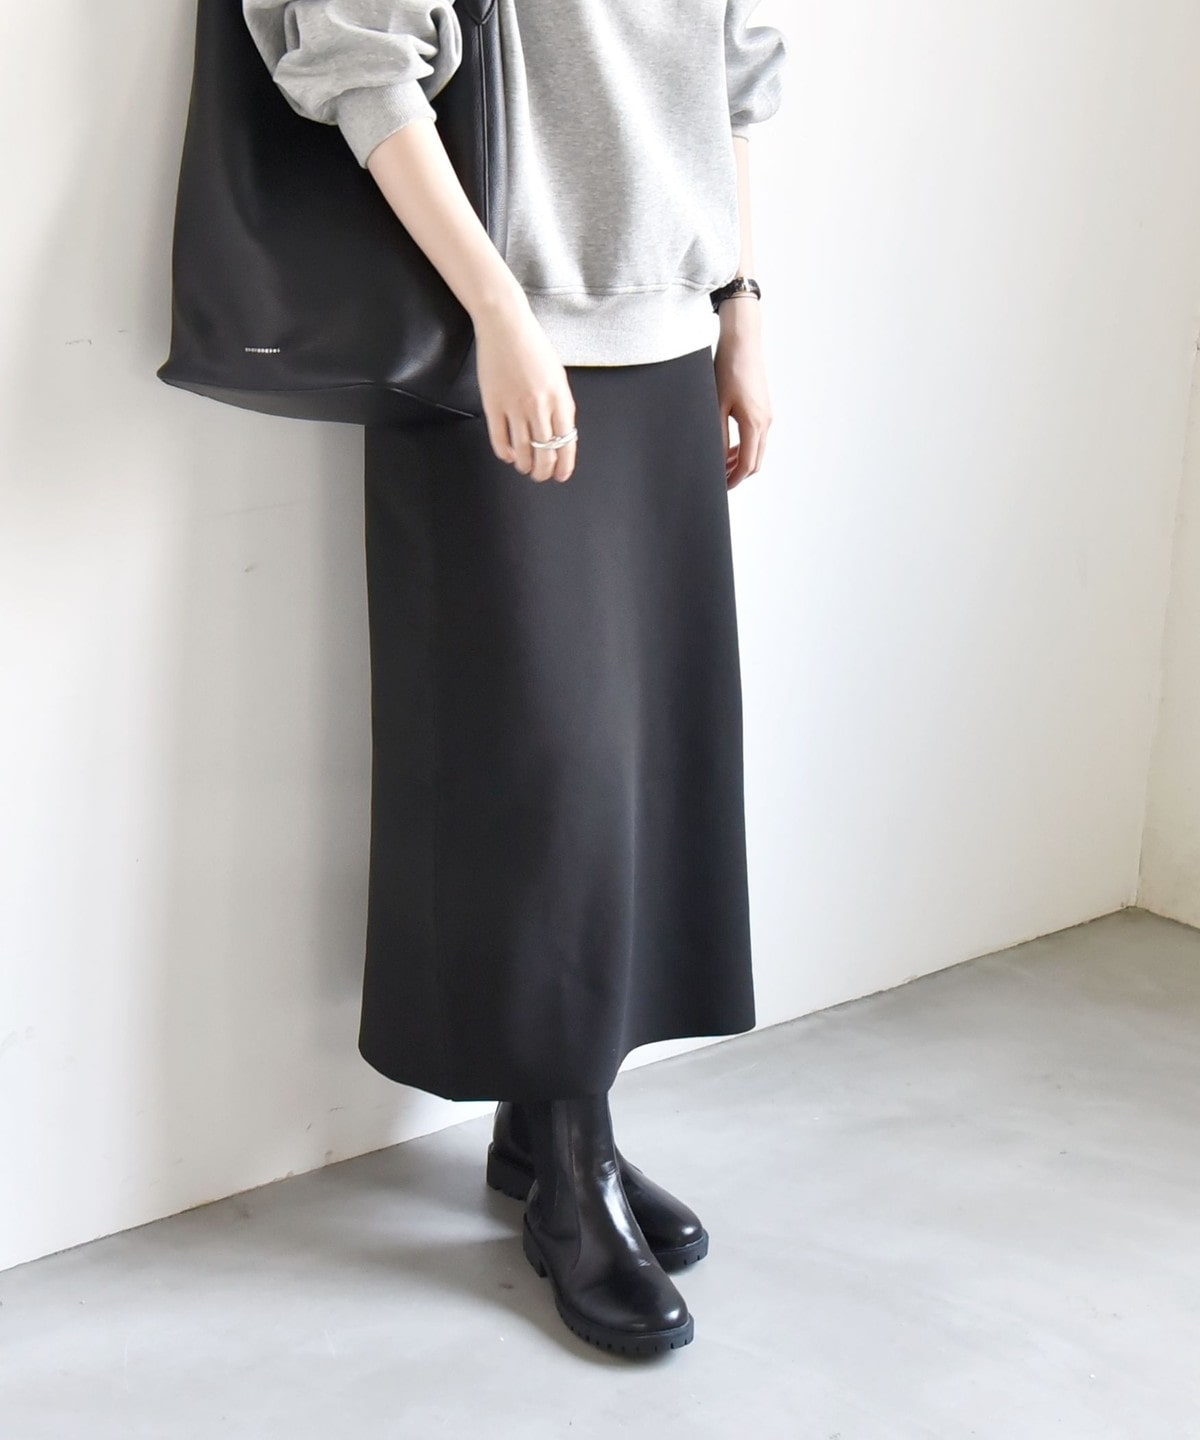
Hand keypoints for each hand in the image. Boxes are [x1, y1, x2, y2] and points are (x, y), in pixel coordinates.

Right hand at [472, 295, 577, 482]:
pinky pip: (499, 439)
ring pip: (522, 451)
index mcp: (560, 399)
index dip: (564, 465)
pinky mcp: (493, 404)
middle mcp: (539, 406)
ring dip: (524, 465)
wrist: (506, 326)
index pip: (566, 443)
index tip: (561, 476)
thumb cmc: (534, 347)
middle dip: (544, 471)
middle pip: (544, 453)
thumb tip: (559, 433)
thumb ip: (561, 405)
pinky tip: (508, 455)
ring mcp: (515, 407)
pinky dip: (505, 453)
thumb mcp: (558, 377)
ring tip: (524, 467)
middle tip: (540, 476)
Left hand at [714, 300, 772, 488]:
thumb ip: (717, 435)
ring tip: (721, 467)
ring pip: (757, 450)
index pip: (747, 464)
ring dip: (741, 461)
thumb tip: (715, 460)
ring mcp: (767, 416)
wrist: (743, 342)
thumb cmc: (728, 369)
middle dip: (738, 475)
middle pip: (755, 462)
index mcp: (754, 423)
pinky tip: (728, 448)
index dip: (734, 480)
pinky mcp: (764, 409)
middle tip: (718, 481)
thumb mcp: (716, 405)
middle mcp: (765, 422)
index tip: (720, 488)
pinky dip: (745, 448)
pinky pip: (757, 437)